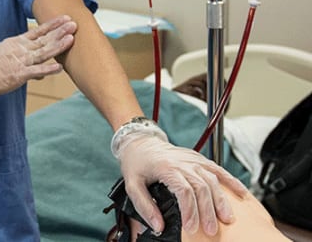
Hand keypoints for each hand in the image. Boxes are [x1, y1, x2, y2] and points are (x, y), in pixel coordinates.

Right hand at [0, 15, 75, 104]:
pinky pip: (36, 71)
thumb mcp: (5, 53)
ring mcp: (19, 61)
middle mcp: (19, 49)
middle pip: (44, 39)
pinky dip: (48, 69)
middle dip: (60, 31)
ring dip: (58, 45)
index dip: (53, 24)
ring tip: (71, 39)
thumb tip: (39, 69)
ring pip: (42, 52)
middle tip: (74, 24)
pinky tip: (59, 67)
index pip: (38, 30)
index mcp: (16, 42)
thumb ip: (23, 57)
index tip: (65, 17)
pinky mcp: (18, 75)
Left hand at [116, 130, 248, 235]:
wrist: (140, 143)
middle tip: (211, 229)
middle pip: (202, 187)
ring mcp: (193, 160)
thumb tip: (158, 226)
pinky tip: (241, 194)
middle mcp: (182, 162)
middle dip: (208, 211)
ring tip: (227, 219)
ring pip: (213, 179)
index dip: (190, 211)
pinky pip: (218, 169)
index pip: (184, 191)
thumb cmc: (136, 163)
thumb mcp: (131, 184)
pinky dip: (232, 181)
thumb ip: (144, 206)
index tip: (191, 228)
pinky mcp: (199, 159)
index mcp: (166, 168)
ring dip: (221, 200)